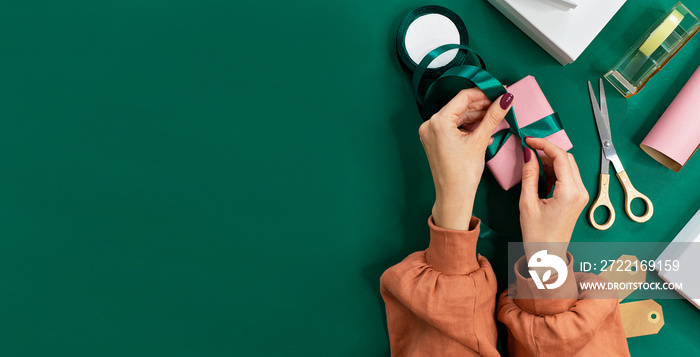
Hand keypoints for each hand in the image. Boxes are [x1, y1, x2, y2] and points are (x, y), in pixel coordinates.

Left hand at [419, 88, 513, 229]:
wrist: (453, 197)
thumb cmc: (463, 173)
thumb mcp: (480, 140)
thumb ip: (493, 116)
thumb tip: (506, 99)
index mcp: (438, 122)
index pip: (463, 97)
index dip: (484, 93)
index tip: (500, 91)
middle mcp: (430, 124)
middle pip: (460, 106)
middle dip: (482, 105)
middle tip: (502, 104)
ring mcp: (431, 133)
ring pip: (458, 116)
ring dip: (477, 116)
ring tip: (496, 117)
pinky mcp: (435, 140)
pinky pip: (454, 126)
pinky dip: (469, 126)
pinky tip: (485, 129)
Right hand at [519, 137, 588, 262]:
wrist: (548, 255)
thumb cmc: (537, 234)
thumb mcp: (527, 202)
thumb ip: (529, 175)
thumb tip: (528, 154)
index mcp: (570, 192)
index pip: (560, 157)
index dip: (544, 144)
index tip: (529, 140)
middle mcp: (579, 191)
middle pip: (566, 159)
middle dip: (547, 151)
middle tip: (528, 149)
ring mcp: (580, 194)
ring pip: (567, 166)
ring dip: (550, 160)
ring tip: (532, 163)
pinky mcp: (576, 197)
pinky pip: (567, 176)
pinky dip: (553, 170)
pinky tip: (540, 174)